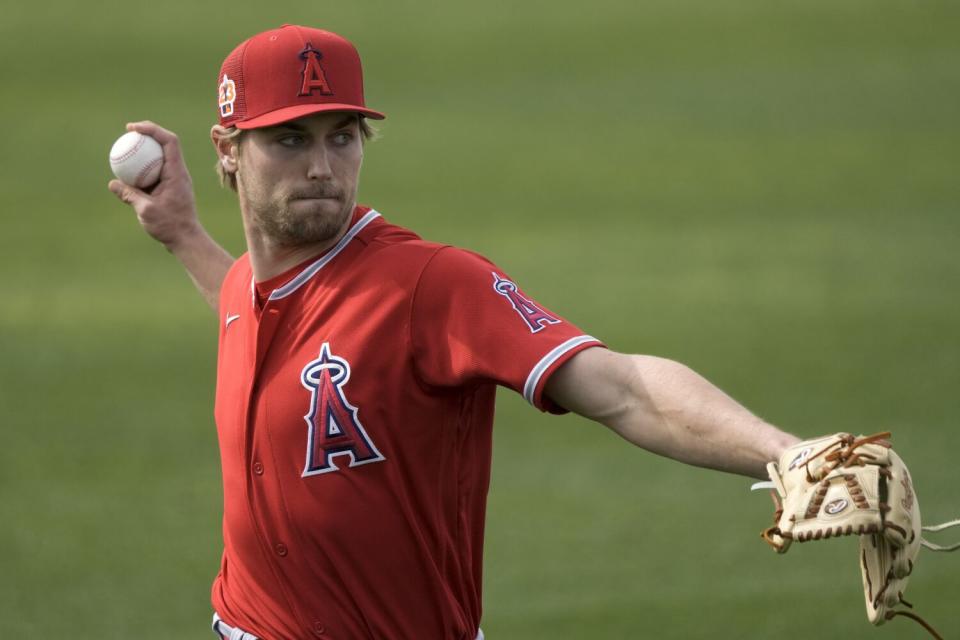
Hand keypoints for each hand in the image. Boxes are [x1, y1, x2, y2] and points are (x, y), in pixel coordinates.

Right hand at [108, 121, 200, 250]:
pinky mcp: (170, 187)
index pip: (169, 141)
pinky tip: (127, 172)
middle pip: (165, 144)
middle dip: (147, 134)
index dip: (152, 129)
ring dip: (145, 150)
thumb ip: (129, 195)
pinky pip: (155, 170)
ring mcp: (175, 179)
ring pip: (160, 157)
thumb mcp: (146, 210)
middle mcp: (178, 172)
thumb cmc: (170, 226)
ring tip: (126, 148)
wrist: (186, 239)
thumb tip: (112, 183)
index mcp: (177, 173)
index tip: (132, 128)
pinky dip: (143, 167)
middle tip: (127, 133)